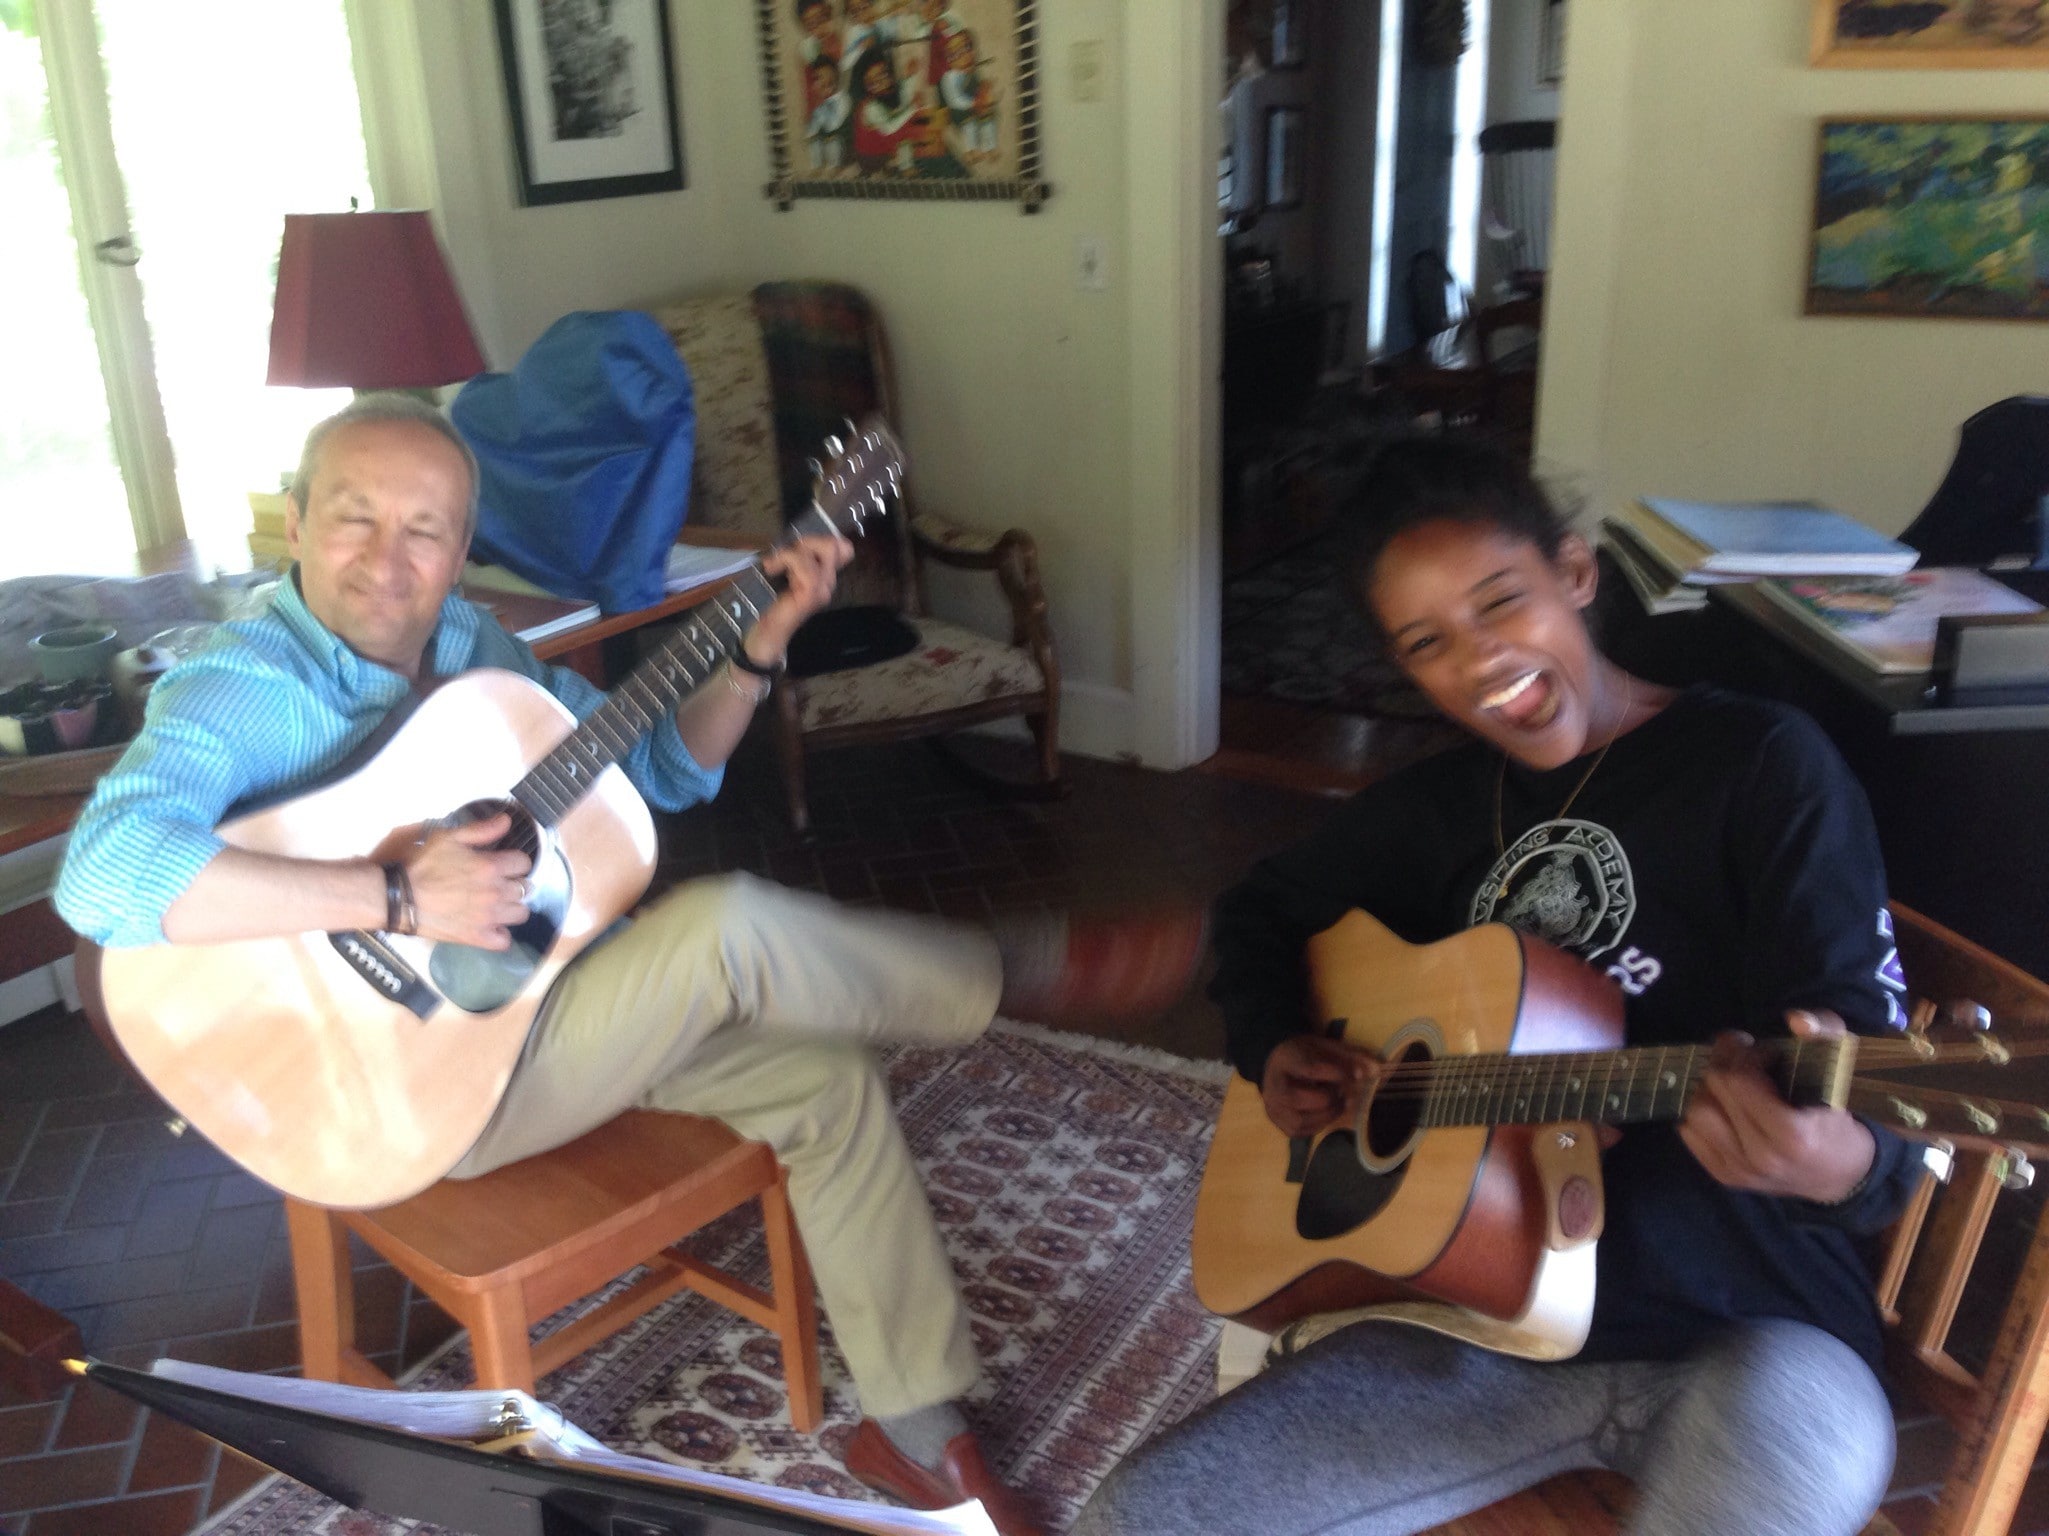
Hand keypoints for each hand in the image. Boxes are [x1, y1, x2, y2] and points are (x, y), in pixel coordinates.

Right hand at [403, 813, 532, 949]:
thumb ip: (481, 829)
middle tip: (499, 883)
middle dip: (514, 883)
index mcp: (490, 867)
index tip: (505, 863)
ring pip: (520, 914)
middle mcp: (495, 893)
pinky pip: (503, 941)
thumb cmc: (422, 865)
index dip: (515, 861)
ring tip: (498, 904)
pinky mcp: (476, 937)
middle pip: (525, 889)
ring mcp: (488, 918)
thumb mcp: (449, 838)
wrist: (399, 897)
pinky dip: (500, 934)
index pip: (524, 863)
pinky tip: (491, 926)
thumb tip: (507, 821)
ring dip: (512, 907)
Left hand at [744, 530, 854, 664]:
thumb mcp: (781, 572)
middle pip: (835, 545)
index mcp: (823, 576)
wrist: (762, 635)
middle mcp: (828, 583)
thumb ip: (791, 556)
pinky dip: (786, 560)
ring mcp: (822, 590)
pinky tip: (771, 568)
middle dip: (807, 542)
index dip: (822, 538)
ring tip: (772, 565)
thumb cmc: (768, 604)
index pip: (843, 548)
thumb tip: (791, 539)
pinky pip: (807, 567)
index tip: (796, 547)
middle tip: (784, 555)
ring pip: (822, 552)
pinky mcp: (810, 596)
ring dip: (792, 552)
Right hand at [1261, 1034, 1377, 1138]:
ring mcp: (1272, 1106)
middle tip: (1342, 1093)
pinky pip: (1299, 1131)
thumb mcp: (1326, 1047)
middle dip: (1328, 1099)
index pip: (1310, 1069)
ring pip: (1299, 1120)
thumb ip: (1350, 1057)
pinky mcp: (1277, 1122)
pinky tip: (1326, 1113)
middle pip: (1298, 1098)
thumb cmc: (1306, 1055)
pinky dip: (1318, 1125)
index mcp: (1285, 1059)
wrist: (1277, 1064)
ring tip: (1337, 1104)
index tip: (1355, 1076)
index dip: (1337, 1074)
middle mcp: (1272, 1084)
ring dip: (1326, 1115)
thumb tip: (1375, 1070)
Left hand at [1678, 1009, 1876, 1203]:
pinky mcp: (1724, 1175)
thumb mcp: (1841, 1071)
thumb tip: (1796, 1020)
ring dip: (1709, 1087)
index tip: (1768, 1052)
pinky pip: (1690, 1133)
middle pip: (1713, 1090)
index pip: (1740, 1079)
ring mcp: (1739, 1170)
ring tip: (1732, 1080)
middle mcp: (1760, 1157)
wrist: (1838, 1173)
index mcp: (1792, 1135)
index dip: (1749, 1054)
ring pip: (1695, 1112)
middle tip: (1745, 1055)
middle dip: (1727, 1062)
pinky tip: (1724, 1104)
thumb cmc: (1837, 1117)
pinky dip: (1701, 1111)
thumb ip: (1828, 1033)